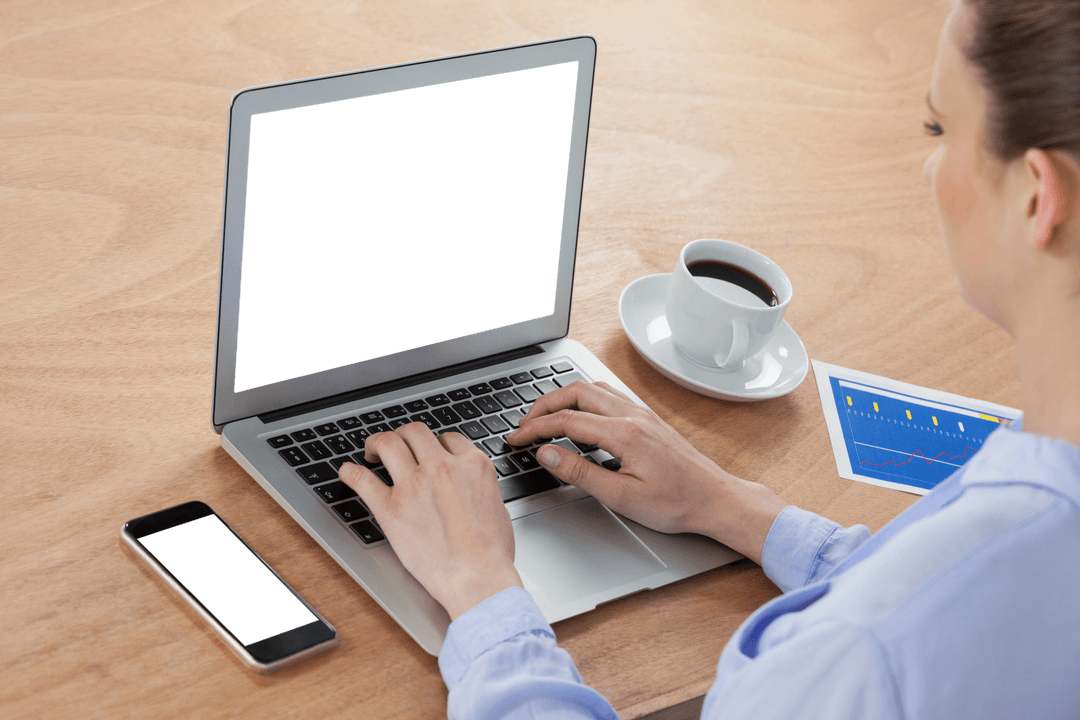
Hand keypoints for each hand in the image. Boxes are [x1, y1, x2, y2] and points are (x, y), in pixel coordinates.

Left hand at [339, 423, 522, 620]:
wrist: (477, 577)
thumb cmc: (492, 552)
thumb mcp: (498, 506)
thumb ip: (480, 488)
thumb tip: (472, 488)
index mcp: (471, 465)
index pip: (448, 438)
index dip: (435, 443)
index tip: (427, 451)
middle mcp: (441, 467)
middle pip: (415, 432)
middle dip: (403, 435)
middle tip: (396, 444)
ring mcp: (414, 485)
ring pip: (388, 443)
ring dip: (376, 442)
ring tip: (372, 450)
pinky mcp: (391, 508)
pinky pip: (362, 479)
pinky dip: (350, 472)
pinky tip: (347, 472)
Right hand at [506, 381, 786, 564]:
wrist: (715, 499)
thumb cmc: (676, 503)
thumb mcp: (621, 496)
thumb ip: (580, 472)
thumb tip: (547, 454)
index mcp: (624, 433)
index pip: (565, 420)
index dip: (534, 429)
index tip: (516, 439)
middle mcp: (632, 415)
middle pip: (575, 392)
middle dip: (543, 405)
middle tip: (524, 424)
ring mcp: (641, 413)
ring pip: (592, 388)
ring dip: (563, 398)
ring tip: (544, 417)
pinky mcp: (647, 418)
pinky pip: (609, 394)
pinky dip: (584, 399)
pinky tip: (578, 414)